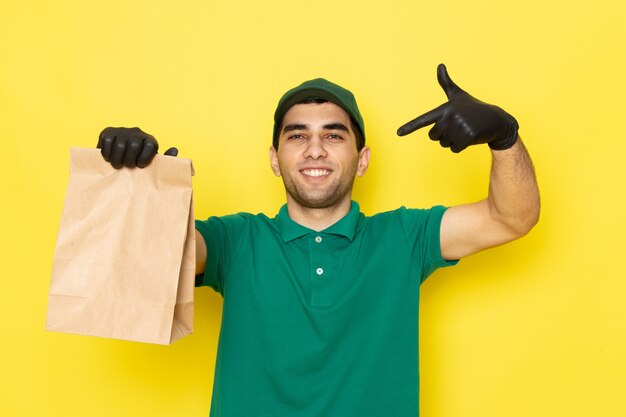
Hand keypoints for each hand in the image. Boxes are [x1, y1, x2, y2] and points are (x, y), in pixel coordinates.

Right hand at [97, 127, 177, 168]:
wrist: (119, 161)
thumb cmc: (138, 166)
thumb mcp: (152, 166)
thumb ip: (165, 160)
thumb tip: (174, 150)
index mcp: (150, 140)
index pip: (151, 145)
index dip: (145, 157)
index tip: (140, 166)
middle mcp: (137, 132)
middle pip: (134, 144)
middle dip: (129, 159)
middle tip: (127, 167)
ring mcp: (123, 130)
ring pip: (120, 144)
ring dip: (117, 159)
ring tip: (117, 166)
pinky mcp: (109, 131)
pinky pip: (107, 140)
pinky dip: (107, 152)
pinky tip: (109, 158)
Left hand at [397, 64, 518, 152]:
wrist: (494, 119)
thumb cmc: (472, 107)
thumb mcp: (458, 95)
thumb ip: (446, 83)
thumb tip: (440, 65)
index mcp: (444, 108)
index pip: (423, 119)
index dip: (410, 127)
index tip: (398, 133)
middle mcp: (450, 117)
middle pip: (433, 136)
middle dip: (443, 135)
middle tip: (457, 126)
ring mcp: (459, 127)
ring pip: (444, 143)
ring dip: (453, 141)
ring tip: (464, 130)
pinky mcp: (467, 136)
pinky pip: (454, 149)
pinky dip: (461, 146)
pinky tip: (469, 137)